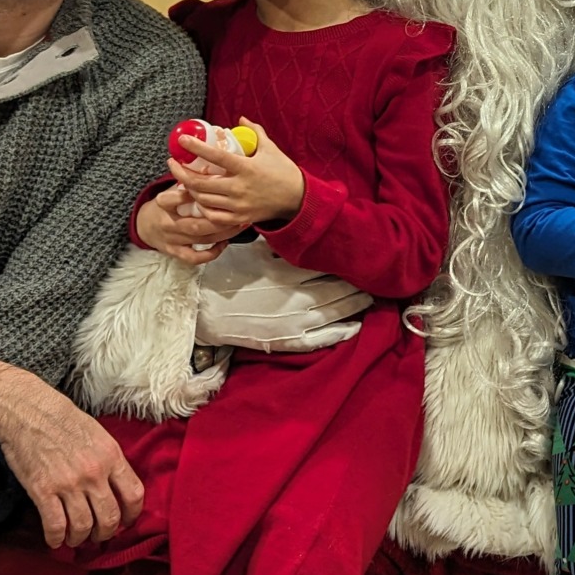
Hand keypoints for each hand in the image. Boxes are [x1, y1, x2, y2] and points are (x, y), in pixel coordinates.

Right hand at [0, 356, 143, 549]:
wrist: (27, 409)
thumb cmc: (62, 419)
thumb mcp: (98, 434)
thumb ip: (110, 460)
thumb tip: (117, 487)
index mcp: (111, 456)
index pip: (134, 495)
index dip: (131, 516)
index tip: (124, 522)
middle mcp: (94, 472)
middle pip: (109, 518)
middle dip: (105, 534)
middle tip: (97, 536)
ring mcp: (68, 483)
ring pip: (83, 526)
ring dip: (80, 539)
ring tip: (75, 539)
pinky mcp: (43, 490)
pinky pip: (55, 526)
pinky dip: (56, 539)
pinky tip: (55, 540)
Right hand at [136, 182, 242, 262]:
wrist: (144, 225)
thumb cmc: (165, 205)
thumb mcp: (171, 189)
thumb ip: (187, 182)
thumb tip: (211, 167)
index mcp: (163, 204)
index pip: (171, 199)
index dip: (187, 196)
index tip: (206, 189)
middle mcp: (168, 223)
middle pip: (196, 224)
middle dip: (219, 220)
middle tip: (237, 213)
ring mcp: (172, 240)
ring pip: (201, 240)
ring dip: (223, 234)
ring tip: (240, 225)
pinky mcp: (176, 252)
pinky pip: (195, 257)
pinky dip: (211, 253)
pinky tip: (224, 243)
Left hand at [172, 117, 306, 231]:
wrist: (298, 199)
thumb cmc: (284, 172)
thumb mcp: (270, 149)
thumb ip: (254, 132)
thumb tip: (241, 118)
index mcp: (246, 167)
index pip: (216, 156)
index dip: (196, 147)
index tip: (182, 140)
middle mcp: (239, 187)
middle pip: (201, 182)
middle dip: (181, 173)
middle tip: (173, 164)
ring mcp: (238, 204)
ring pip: (203, 199)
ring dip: (190, 190)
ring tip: (183, 180)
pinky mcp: (240, 217)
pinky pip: (213, 216)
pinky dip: (202, 208)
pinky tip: (198, 199)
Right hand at [197, 240, 372, 351]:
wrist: (202, 310)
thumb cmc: (226, 277)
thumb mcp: (253, 254)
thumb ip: (279, 247)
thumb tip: (298, 233)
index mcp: (288, 274)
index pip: (327, 267)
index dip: (344, 263)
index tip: (358, 258)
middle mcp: (296, 298)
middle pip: (337, 289)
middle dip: (355, 283)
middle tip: (372, 277)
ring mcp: (294, 322)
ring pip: (335, 313)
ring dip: (354, 304)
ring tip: (369, 297)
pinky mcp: (288, 341)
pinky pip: (322, 338)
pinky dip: (342, 332)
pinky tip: (355, 326)